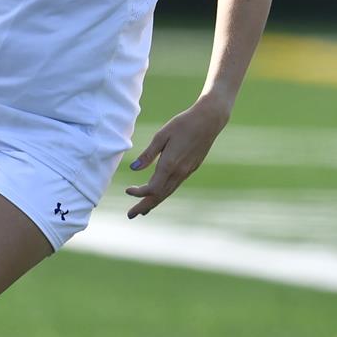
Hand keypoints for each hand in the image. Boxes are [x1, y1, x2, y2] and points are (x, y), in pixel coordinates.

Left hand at [123, 97, 229, 218]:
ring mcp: (186, 172)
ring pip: (168, 192)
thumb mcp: (161, 135)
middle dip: (144, 207)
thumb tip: (134, 168)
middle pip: (159, 196)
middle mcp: (179, 172)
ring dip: (153, 203)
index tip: (127, 190)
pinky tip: (159, 194)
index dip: (138, 193)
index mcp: (170, 164)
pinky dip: (163, 194)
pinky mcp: (191, 169)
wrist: (209, 121)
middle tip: (130, 215)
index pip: (152, 188)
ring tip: (142, 211)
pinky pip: (174, 186)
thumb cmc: (183, 124)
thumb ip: (148, 154)